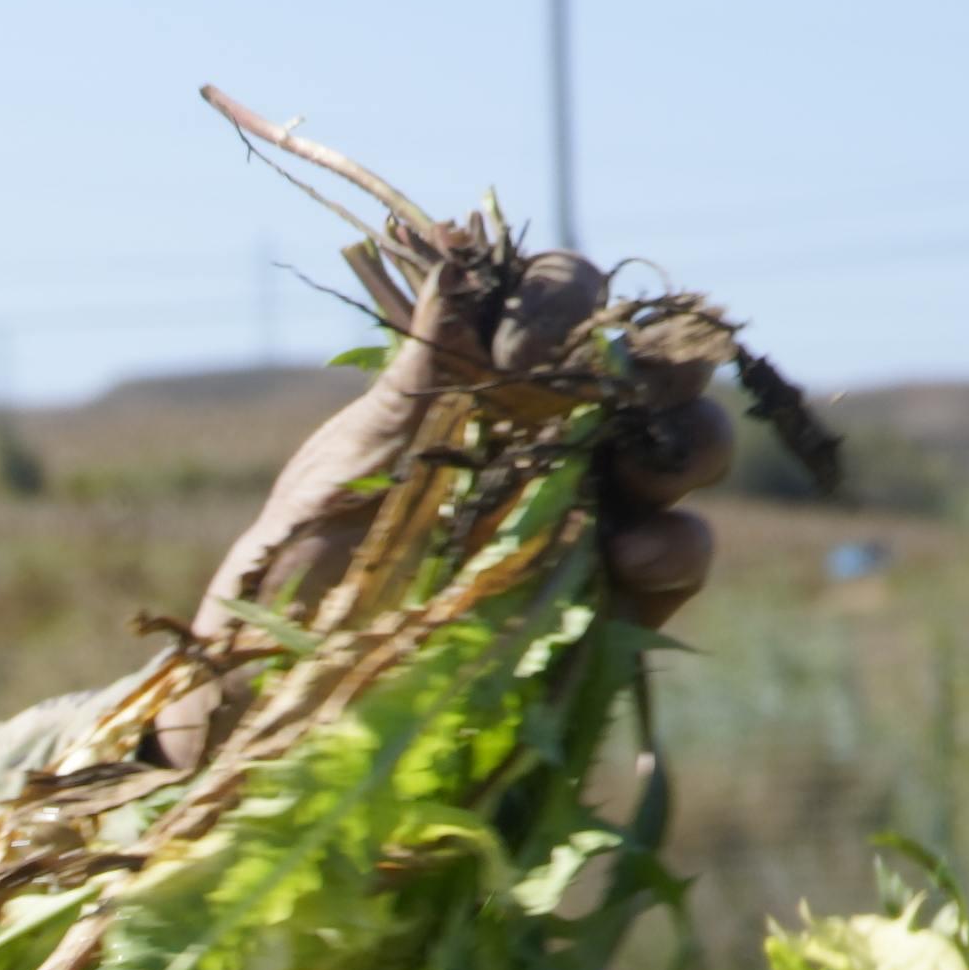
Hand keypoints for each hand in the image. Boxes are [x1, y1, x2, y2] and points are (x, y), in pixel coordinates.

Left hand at [172, 249, 725, 762]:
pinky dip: (676, 547)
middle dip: (663, 360)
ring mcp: (592, 513)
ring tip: (644, 475)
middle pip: (651, 361)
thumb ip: (417, 379)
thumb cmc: (294, 582)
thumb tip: (454, 251)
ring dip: (686, 446)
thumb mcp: (347, 472)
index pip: (561, 295)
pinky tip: (630, 559)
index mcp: (481, 381)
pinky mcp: (614, 602)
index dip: (561, 301)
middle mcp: (551, 434)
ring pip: (685, 448)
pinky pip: (678, 555)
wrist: (282, 718)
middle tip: (628, 390)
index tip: (514, 354)